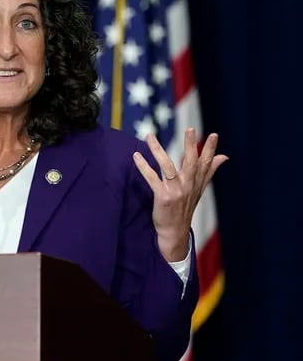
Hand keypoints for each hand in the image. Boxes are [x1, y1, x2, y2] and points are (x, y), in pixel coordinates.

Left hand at [132, 128, 227, 261]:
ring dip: (157, 150)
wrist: (174, 232)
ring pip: (168, 166)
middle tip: (190, 129)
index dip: (211, 149)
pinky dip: (143, 166)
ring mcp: (176, 191)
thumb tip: (224, 156)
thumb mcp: (199, 189)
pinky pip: (152, 178)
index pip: (206, 163)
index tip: (214, 135)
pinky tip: (136, 156)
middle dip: (191, 145)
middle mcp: (188, 185)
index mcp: (196, 182)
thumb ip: (209, 171)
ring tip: (149, 136)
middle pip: (191, 162)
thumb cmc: (185, 208)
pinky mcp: (163, 197)